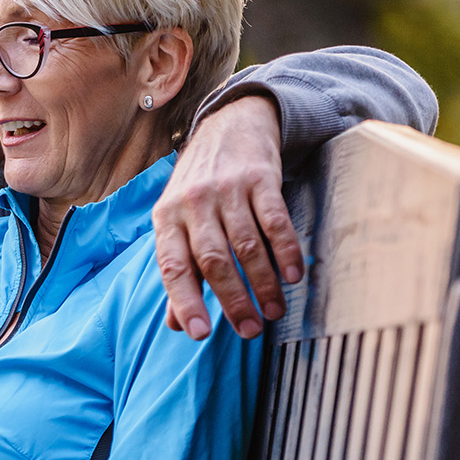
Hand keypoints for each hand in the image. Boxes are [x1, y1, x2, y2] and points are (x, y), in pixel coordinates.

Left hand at [153, 95, 302, 340]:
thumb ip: (179, 272)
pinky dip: (285, 250)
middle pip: (213, 259)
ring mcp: (226, 189)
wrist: (228, 126)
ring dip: (262, 283)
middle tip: (250, 330)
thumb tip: (176, 324)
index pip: (172, 266)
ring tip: (275, 310)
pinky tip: (294, 275)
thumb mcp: (177, 222)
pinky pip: (274, 220)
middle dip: (232, 300)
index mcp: (166, 218)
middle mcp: (192, 203)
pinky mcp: (259, 178)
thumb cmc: (199, 187)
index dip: (184, 300)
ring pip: (245, 244)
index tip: (199, 333)